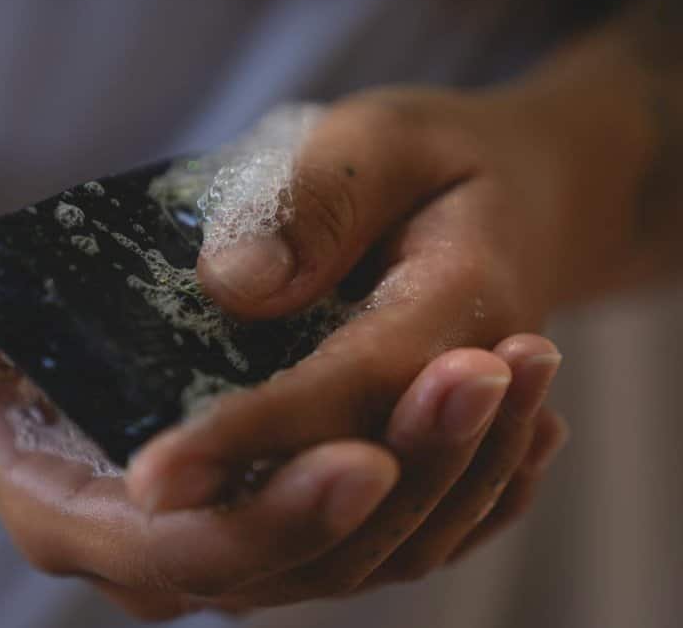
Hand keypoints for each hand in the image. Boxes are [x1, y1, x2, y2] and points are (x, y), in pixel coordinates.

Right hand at [0, 244, 567, 617]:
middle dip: (401, 484)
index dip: (272, 518)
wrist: (51, 347)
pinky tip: (530, 417)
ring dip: (461, 469)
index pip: (187, 555)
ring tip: (527, 368)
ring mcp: (246, 540)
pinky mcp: (300, 517)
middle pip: (306, 564)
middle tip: (476, 380)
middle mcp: (173, 555)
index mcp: (83, 517)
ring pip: (375, 552)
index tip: (360, 457)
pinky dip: (476, 487)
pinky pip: (406, 533)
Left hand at [125, 87, 573, 582]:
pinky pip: (399, 533)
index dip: (251, 434)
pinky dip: (328, 545)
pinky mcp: (432, 458)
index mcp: (464, 295)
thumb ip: (319, 200)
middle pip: (372, 486)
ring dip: (288, 542)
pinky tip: (244, 531)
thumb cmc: (442, 159)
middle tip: (149, 503)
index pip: (352, 383)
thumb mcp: (383, 138)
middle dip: (259, 511)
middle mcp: (470, 390)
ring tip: (177, 516)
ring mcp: (459, 438)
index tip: (155, 474)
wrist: (532, 202)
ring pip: (388, 537)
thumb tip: (232, 284)